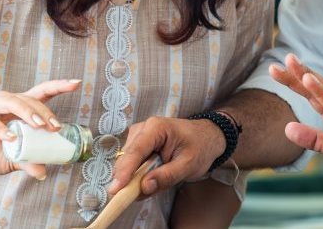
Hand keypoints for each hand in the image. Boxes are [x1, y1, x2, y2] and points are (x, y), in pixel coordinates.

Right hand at [0, 79, 81, 180]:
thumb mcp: (15, 159)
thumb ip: (29, 161)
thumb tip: (43, 172)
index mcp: (19, 109)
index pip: (41, 92)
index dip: (58, 86)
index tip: (76, 83)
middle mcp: (5, 103)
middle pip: (28, 98)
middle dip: (44, 111)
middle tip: (55, 127)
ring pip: (10, 101)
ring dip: (27, 112)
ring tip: (38, 126)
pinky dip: (0, 128)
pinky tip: (10, 138)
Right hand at [108, 116, 225, 198]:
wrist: (207, 137)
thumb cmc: (200, 147)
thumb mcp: (188, 165)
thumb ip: (166, 176)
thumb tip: (144, 187)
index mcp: (156, 128)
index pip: (135, 151)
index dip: (124, 172)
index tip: (116, 189)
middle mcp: (143, 129)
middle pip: (127, 158)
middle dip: (129, 178)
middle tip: (140, 194)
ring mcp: (138, 136)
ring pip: (127, 162)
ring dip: (135, 177)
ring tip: (155, 182)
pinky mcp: (138, 145)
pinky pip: (132, 164)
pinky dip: (138, 175)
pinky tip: (152, 177)